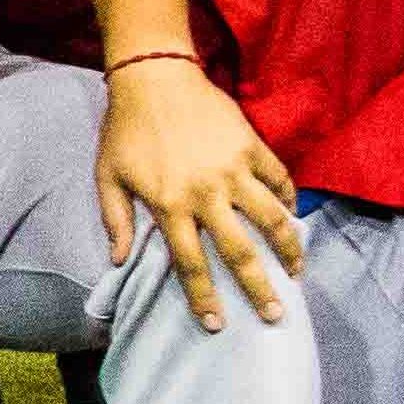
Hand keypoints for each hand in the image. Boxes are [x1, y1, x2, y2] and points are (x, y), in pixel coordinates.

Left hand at [95, 54, 301, 331]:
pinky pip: (280, 181)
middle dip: (259, 289)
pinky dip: (290, 201)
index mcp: (169, 205)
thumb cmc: (125, 130)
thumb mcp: (107, 176)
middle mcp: (206, 193)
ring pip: (273, 220)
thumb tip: (118, 260)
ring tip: (296, 273)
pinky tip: (293, 219)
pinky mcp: (252, 148)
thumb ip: (115, 220)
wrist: (153, 78)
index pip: (190, 264)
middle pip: (240, 252)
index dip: (204, 297)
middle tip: (274, 315)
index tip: (216, 325)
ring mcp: (234, 170)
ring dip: (289, 250)